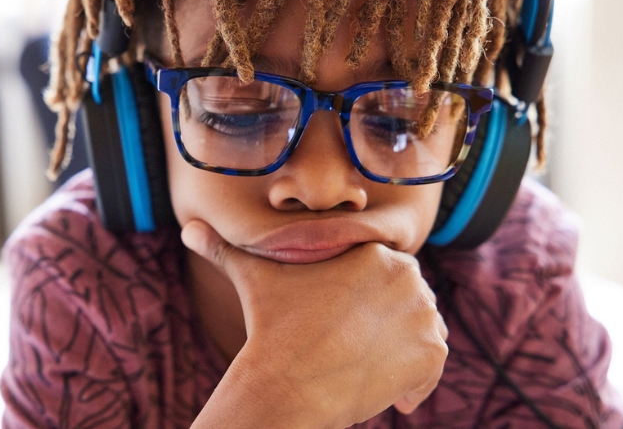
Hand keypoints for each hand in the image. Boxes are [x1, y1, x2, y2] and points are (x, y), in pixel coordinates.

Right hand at [183, 220, 447, 427]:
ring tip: (367, 366)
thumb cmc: (271, 328)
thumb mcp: (252, 279)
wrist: (288, 383)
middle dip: (387, 322)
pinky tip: (389, 394)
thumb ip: (224, 249)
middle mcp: (409, 278)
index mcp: (376, 253)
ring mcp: (423, 317)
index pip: (387, 274)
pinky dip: (418, 382)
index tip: (344, 322)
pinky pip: (434, 367)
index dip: (366, 300)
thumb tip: (187, 229)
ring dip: (405, 349)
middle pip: (408, 301)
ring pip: (424, 331)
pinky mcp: (431, 355)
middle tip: (352, 347)